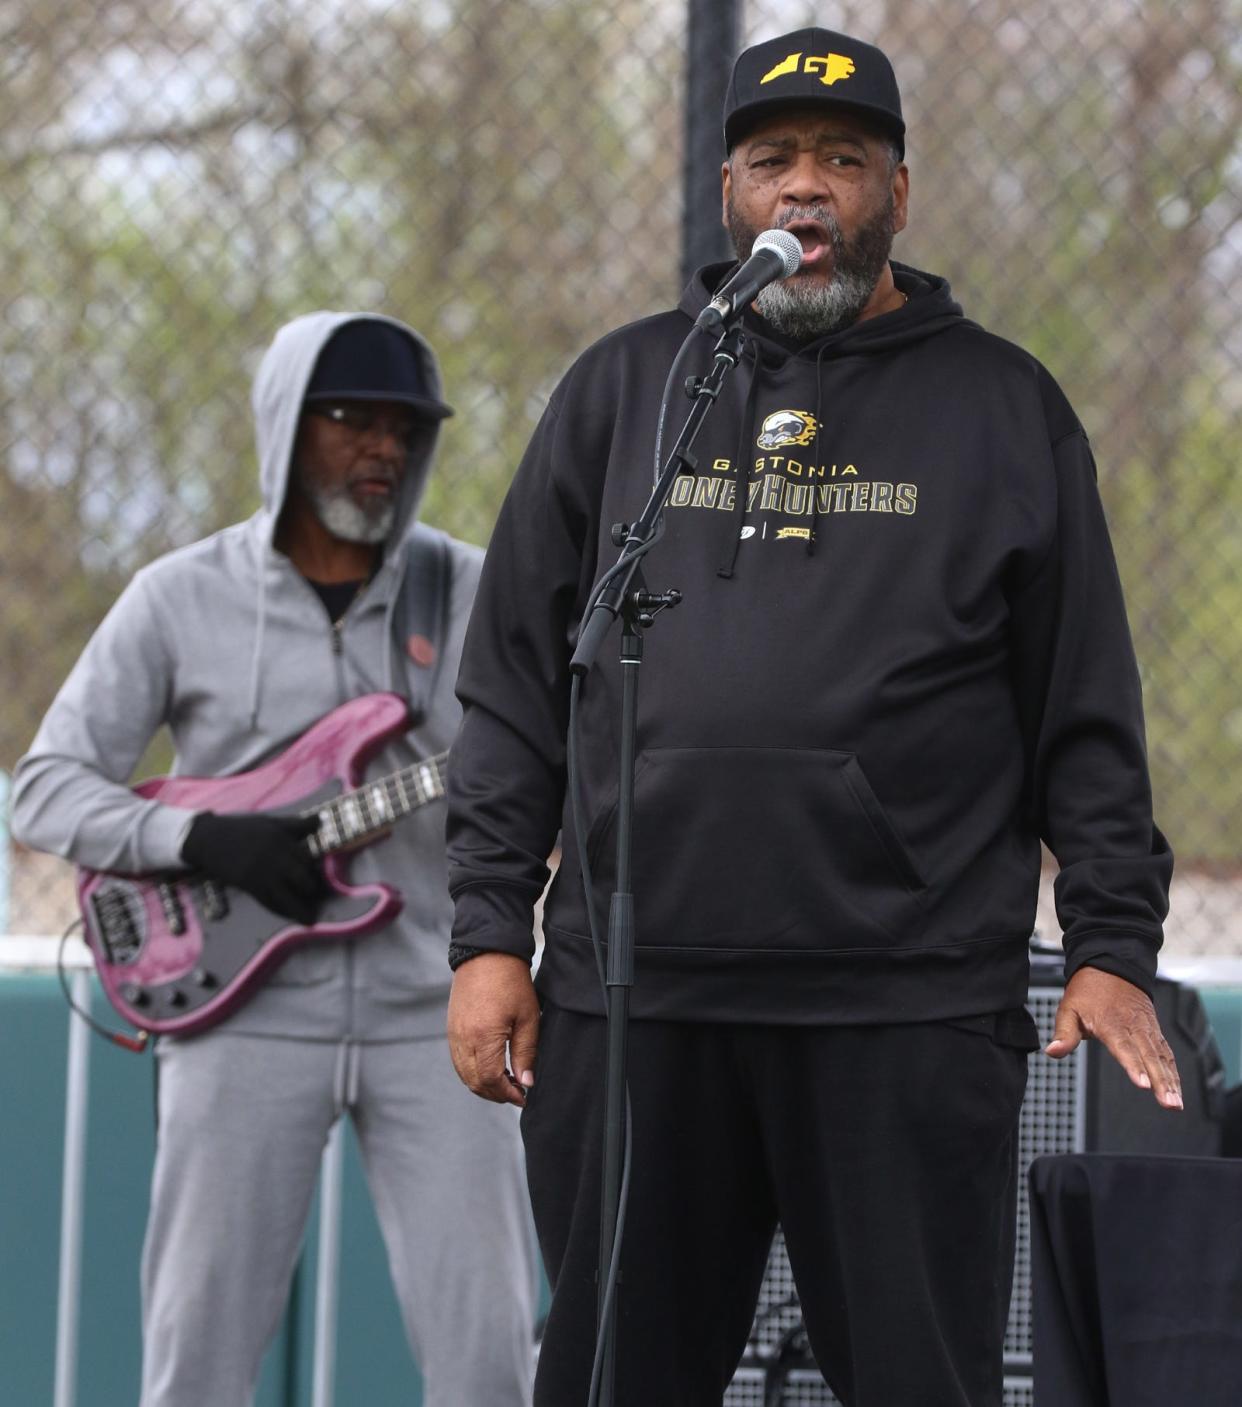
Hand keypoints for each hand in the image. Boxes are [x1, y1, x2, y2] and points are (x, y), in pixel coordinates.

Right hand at [180, 810, 325, 924]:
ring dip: (300, 909)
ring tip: (309, 918)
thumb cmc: (243, 829)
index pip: (307, 858)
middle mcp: (275, 858)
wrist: (210, 839)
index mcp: (282, 840)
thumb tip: (321, 820)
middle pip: (302, 879)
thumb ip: (296, 824)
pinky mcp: (249, 885)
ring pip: (287, 896)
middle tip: (314, 894)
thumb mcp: (271, 822)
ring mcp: (262, 873)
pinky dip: (281, 911)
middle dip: (311, 889)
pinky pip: (269, 902)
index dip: (315, 869)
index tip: (318, 876)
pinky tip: (289, 915)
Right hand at [447, 952, 539, 1106]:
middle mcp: (463, 1039)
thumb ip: (525, 1053)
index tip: (522, 1096)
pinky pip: (458, 1061)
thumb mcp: (527, 1018)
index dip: (507, 1094)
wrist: (486, 954)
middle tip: (516, 1092)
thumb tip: (526, 1082)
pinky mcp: (451, 1029)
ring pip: (464, 1075)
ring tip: (506, 1082)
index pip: (490, 1080)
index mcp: (483, 1037)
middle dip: (496, 1094)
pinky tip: (490, 1067)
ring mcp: (454, 1034)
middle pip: (475, 1082)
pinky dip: (472, 1072)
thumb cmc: (510, 982)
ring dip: (483, 1085)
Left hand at [1046, 966, 1182, 1108]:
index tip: (1144, 1084)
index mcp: (1110, 1023)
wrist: (1111, 966)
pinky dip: (1173, 1071)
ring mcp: (1147, 1028)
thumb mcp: (1068, 1008)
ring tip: (1176, 1103)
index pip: (1124, 1047)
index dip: (1134, 1066)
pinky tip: (1176, 1089)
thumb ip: (1064, 1033)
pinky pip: (1166, 1052)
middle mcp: (1133, 1026)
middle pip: (1149, 1056)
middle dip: (1161, 1081)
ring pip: (1162, 1056)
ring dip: (1171, 1080)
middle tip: (1169, 1103)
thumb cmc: (1087, 991)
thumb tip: (1052, 1052)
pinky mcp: (1154, 1030)